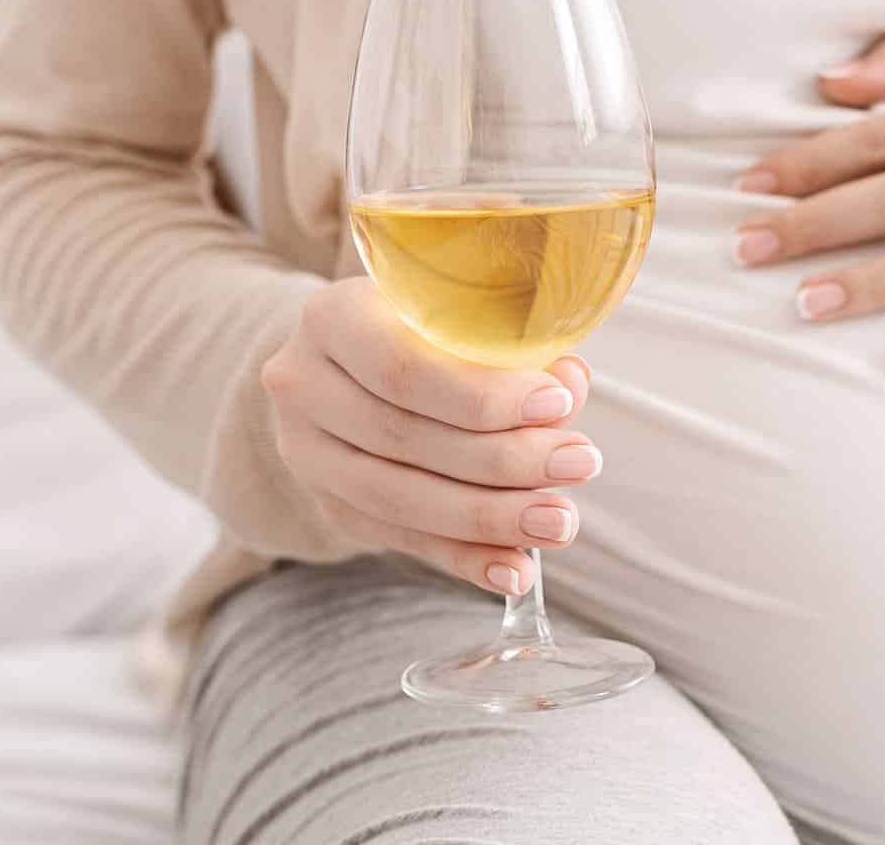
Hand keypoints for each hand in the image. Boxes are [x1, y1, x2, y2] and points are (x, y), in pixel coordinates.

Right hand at [260, 278, 600, 594]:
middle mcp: (304, 385)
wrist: (359, 361)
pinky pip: (401, 539)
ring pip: (399, 497)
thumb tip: (568, 384)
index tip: (558, 405)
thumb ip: (516, 347)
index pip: (404, 368)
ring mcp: (307, 452)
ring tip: (560, 521)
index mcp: (334, 317)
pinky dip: (465, 558)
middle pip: (405, 437)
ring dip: (490, 517)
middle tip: (580, 464)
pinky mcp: (330, 504)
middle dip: (504, 459)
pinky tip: (516, 569)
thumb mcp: (468, 315)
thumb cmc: (432, 327)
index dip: (483, 395)